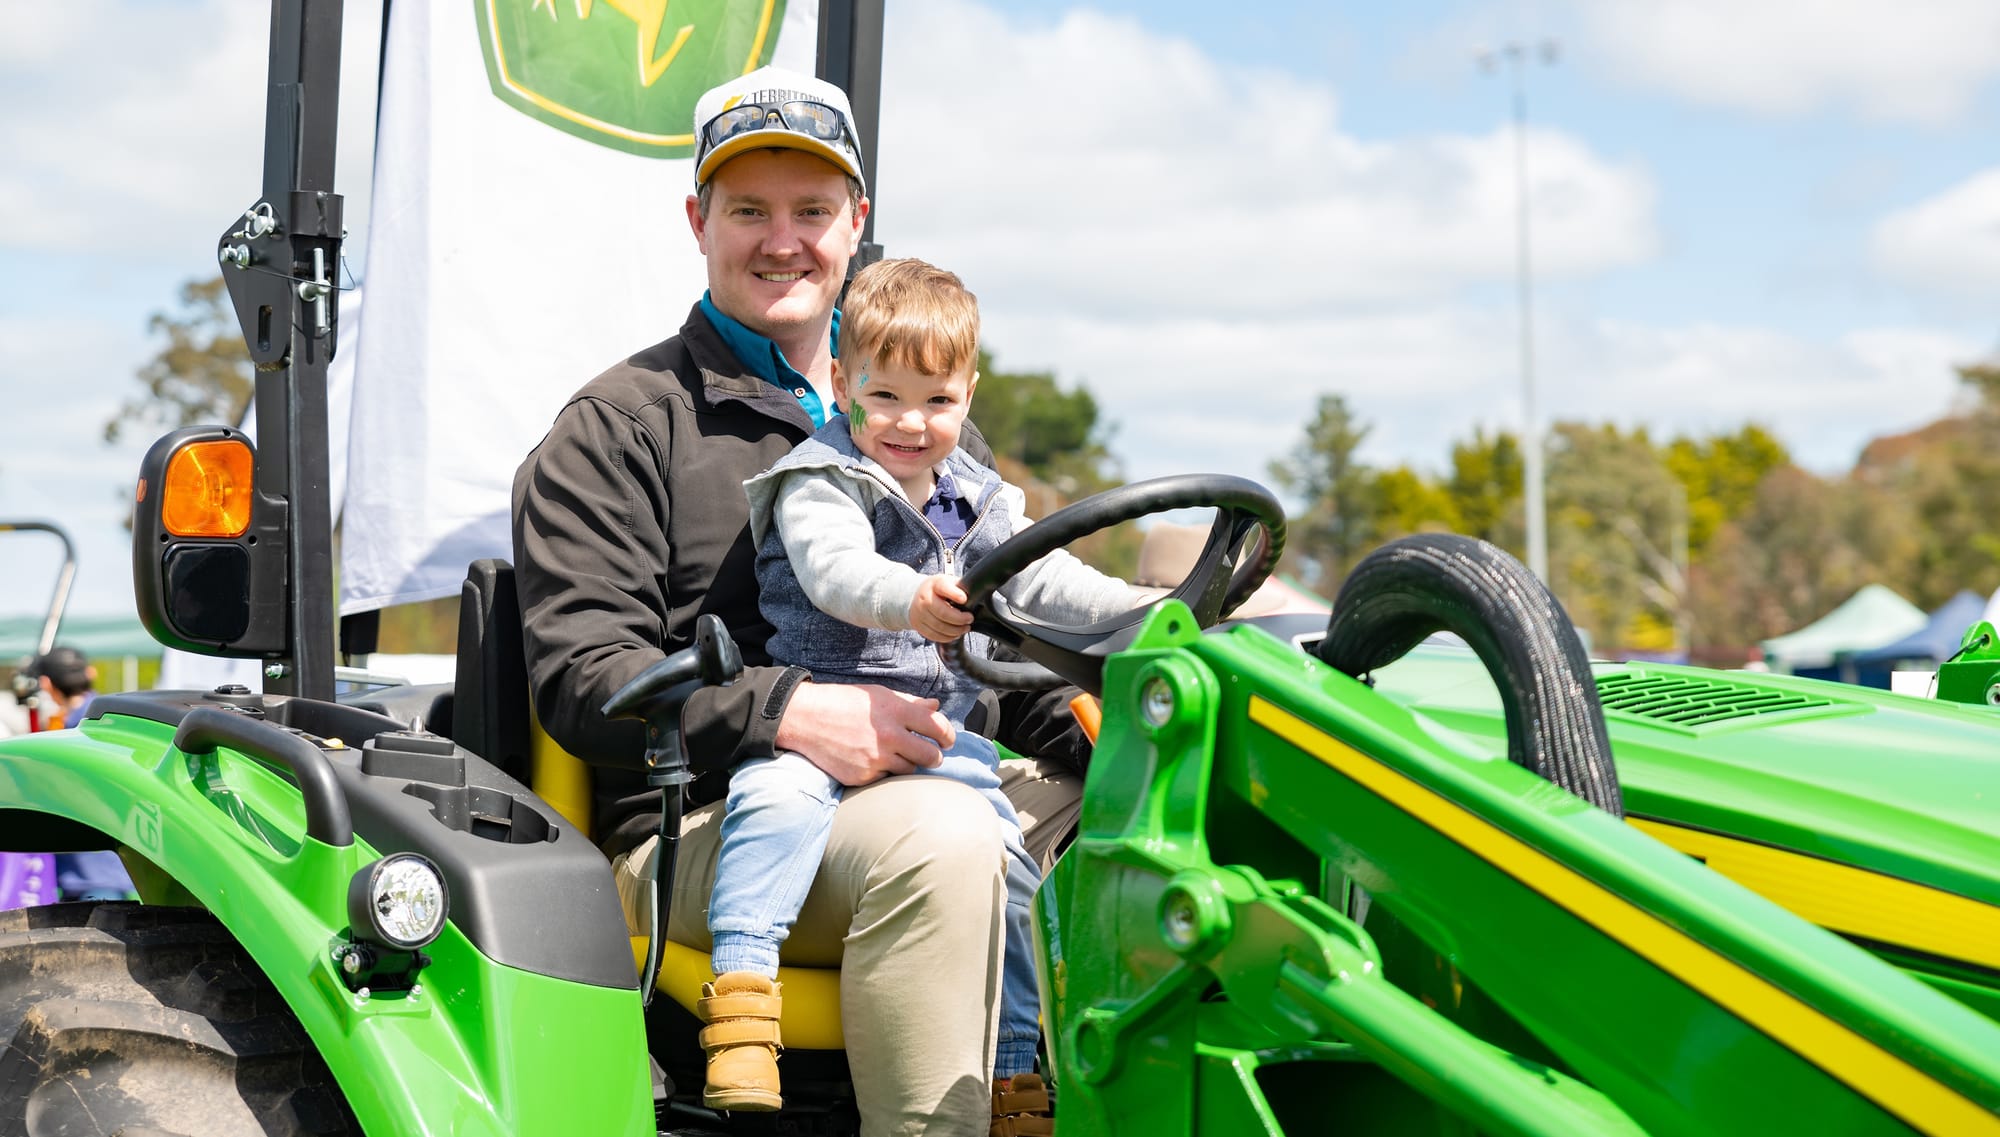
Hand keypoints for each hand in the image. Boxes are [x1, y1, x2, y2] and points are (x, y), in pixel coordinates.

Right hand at [775, 680, 953, 786]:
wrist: (805, 719)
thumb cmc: (843, 702)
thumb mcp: (877, 695)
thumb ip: (909, 703)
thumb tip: (935, 707)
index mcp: (894, 711)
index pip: (937, 726)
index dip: (948, 735)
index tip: (947, 739)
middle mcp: (887, 736)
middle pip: (930, 756)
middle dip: (935, 756)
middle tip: (932, 754)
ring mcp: (874, 759)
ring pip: (909, 770)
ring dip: (909, 764)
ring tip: (898, 755)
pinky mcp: (862, 776)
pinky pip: (886, 778)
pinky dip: (885, 772)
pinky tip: (875, 761)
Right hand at [910, 574, 973, 642]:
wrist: (915, 596)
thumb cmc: (937, 590)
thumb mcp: (948, 582)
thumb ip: (960, 587)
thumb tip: (975, 595)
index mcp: (935, 584)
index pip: (943, 587)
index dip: (954, 594)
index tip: (964, 599)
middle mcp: (925, 598)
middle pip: (942, 612)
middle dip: (959, 618)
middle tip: (970, 619)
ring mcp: (919, 613)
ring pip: (939, 627)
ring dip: (956, 630)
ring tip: (965, 628)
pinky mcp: (918, 625)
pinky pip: (934, 635)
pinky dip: (947, 637)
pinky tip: (955, 634)